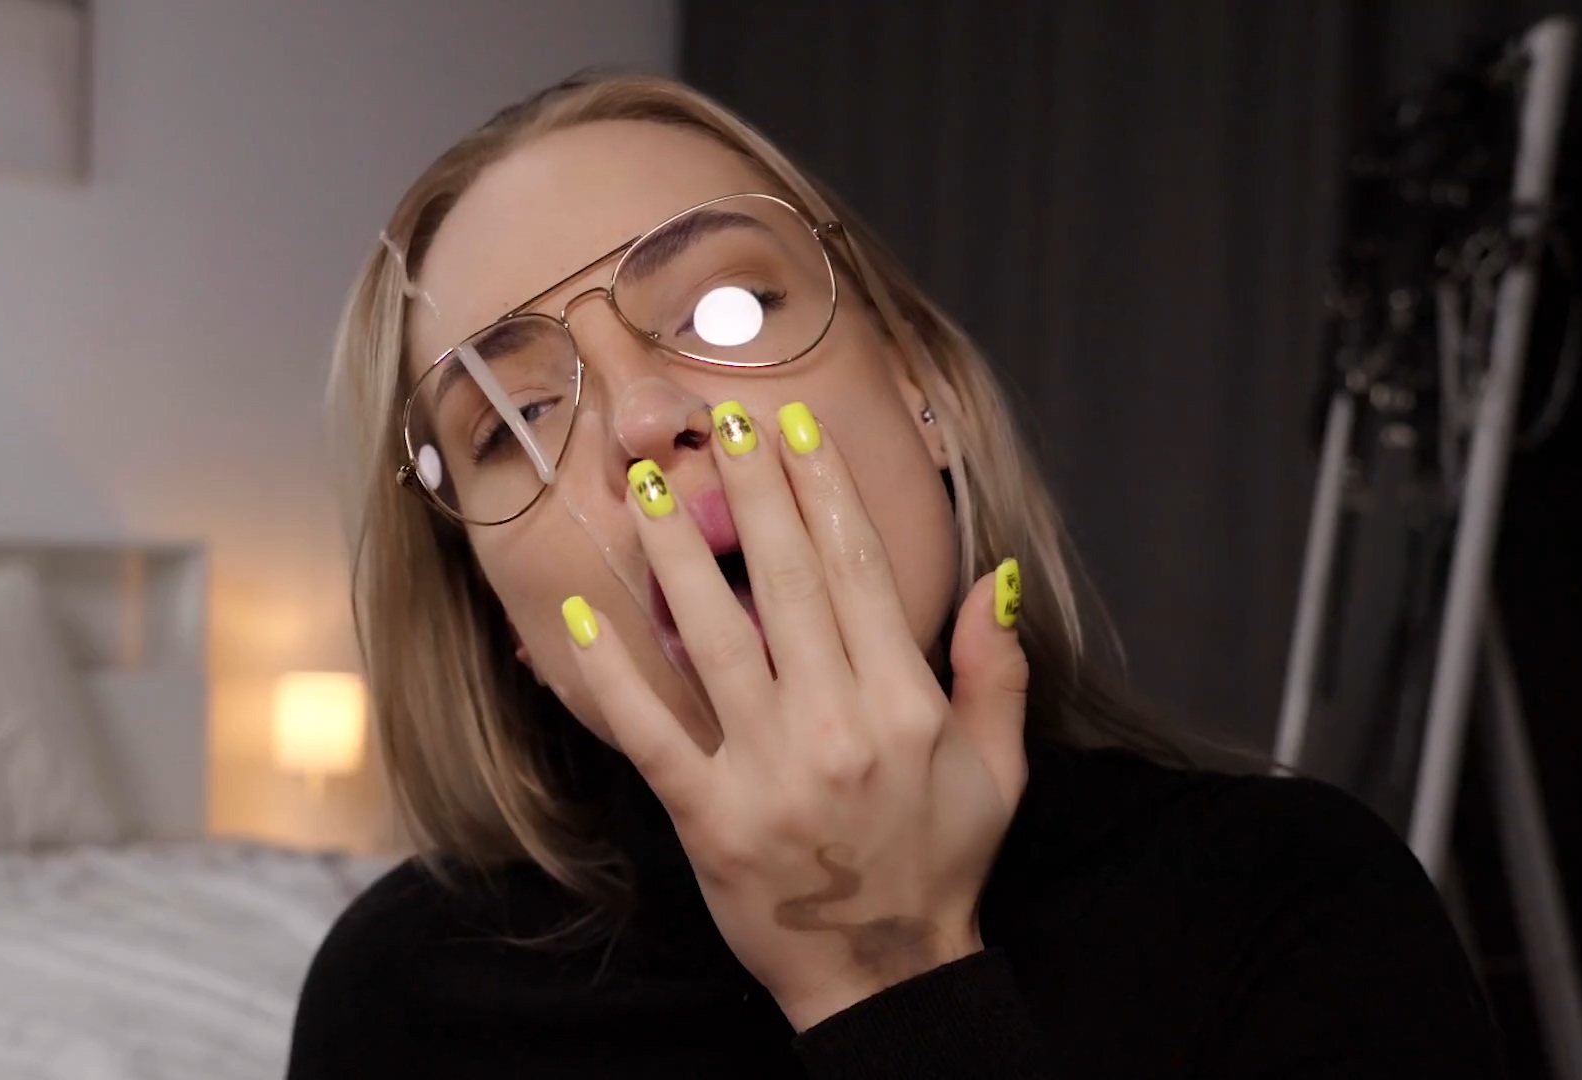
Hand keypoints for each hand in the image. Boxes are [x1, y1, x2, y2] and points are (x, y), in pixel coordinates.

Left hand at [560, 400, 1030, 1030]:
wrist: (883, 975)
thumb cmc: (938, 864)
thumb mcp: (999, 770)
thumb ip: (996, 670)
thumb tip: (992, 577)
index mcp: (906, 706)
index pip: (858, 572)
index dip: (824, 491)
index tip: (795, 426)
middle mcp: (838, 728)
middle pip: (787, 585)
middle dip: (753, 493)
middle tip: (718, 420)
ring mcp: (768, 773)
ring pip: (714, 641)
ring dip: (677, 559)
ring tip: (650, 489)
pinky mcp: (708, 818)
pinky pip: (653, 732)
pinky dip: (614, 673)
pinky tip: (582, 611)